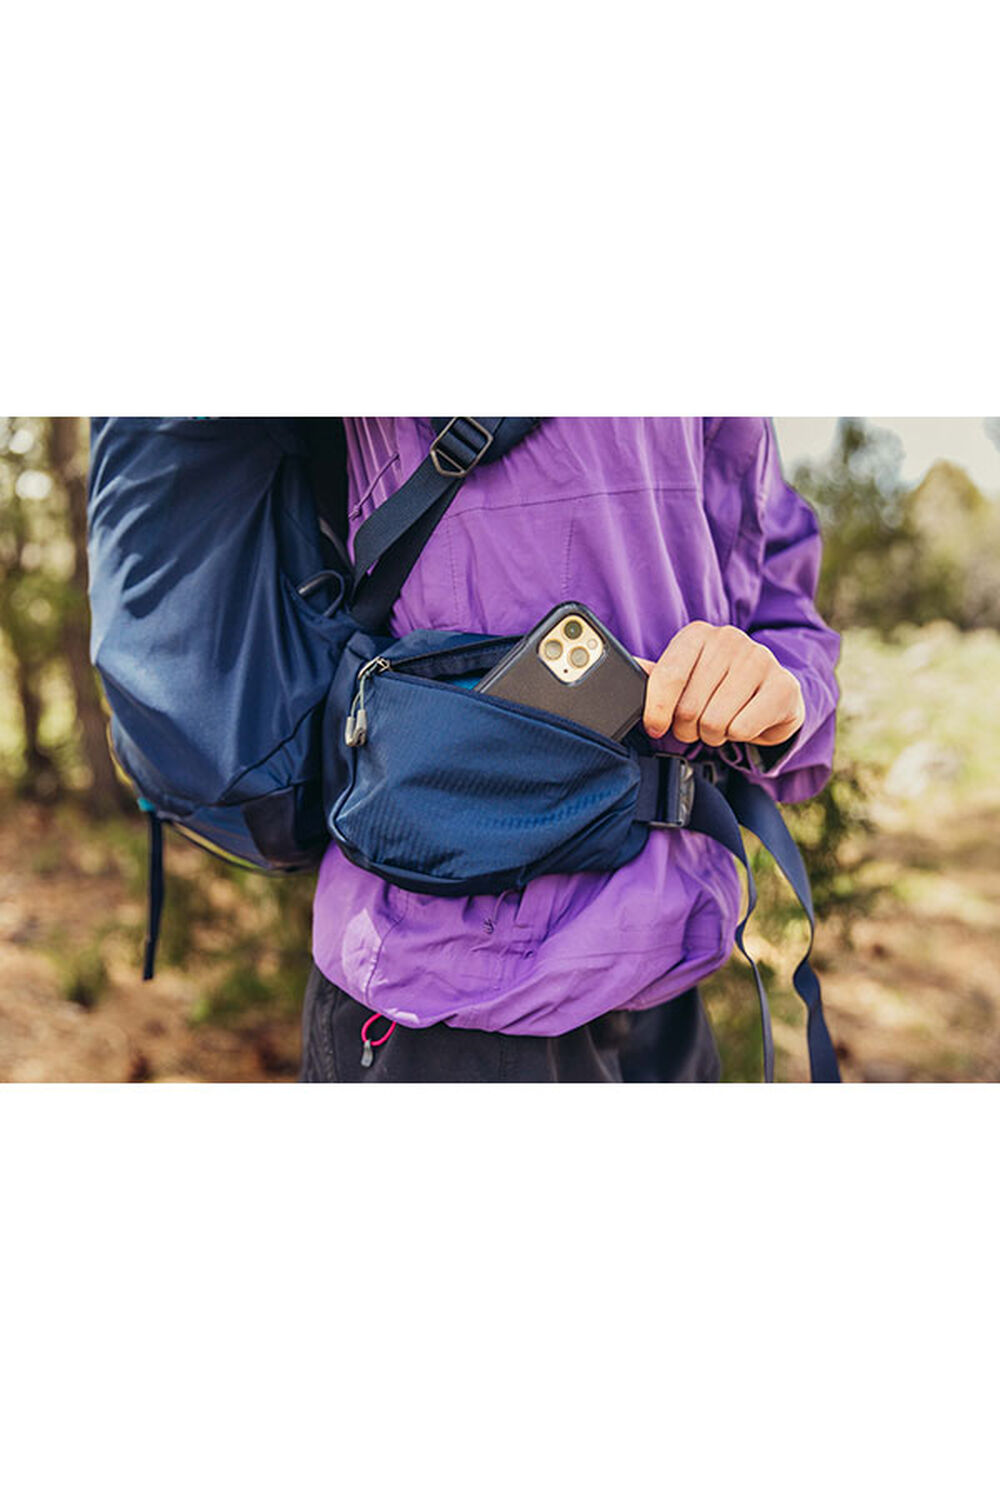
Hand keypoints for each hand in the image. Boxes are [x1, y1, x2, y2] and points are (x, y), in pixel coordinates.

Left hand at [636, 621, 804, 747]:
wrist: (774, 693)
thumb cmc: (722, 687)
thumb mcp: (686, 678)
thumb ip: (657, 677)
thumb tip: (628, 673)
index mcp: (697, 634)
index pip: (667, 676)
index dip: (656, 711)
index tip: (656, 727)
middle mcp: (729, 640)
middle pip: (689, 708)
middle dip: (689, 729)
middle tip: (699, 725)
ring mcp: (760, 659)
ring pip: (715, 722)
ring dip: (714, 735)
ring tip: (723, 722)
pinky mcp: (784, 686)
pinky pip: (742, 729)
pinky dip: (739, 736)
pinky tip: (745, 722)